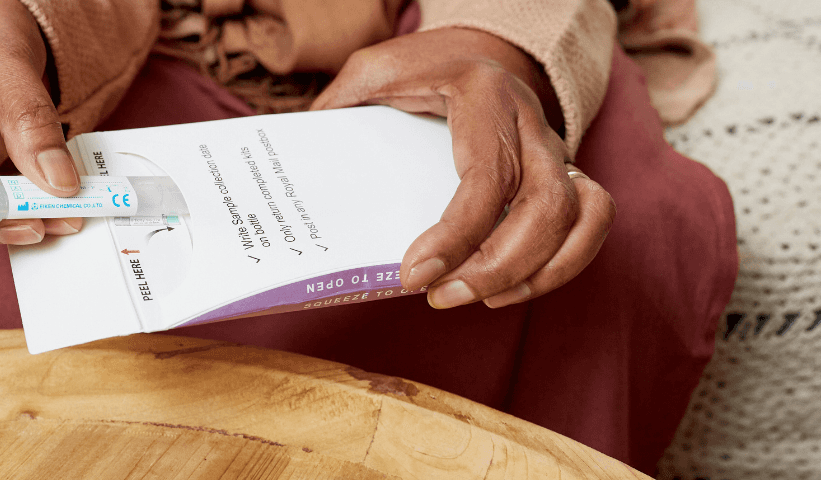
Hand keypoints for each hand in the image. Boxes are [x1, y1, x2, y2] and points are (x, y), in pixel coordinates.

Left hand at [312, 28, 614, 308]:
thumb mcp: (375, 69)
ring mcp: (556, 148)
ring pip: (581, 215)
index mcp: (484, 96)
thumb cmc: (426, 66)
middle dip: (495, 265)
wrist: (484, 49)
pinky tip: (510, 290)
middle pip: (544, 206)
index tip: (412, 274)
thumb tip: (304, 152)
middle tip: (439, 296)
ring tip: (475, 299)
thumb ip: (341, 104)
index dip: (455, 235)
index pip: (484, 178)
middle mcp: (531, 123)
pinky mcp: (567, 172)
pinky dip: (562, 264)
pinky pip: (593, 220)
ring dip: (534, 272)